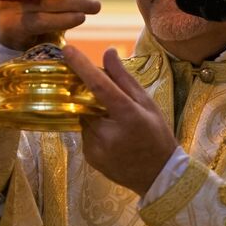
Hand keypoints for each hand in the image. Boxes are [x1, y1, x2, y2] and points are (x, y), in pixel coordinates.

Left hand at [62, 46, 177, 196]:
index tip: (67, 50)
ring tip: (116, 126)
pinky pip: (85, 134)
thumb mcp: (147, 104)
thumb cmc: (156, 135)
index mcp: (127, 115)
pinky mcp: (90, 157)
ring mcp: (97, 147)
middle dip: (92, 97)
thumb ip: (124, 78)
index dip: (81, 66)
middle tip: (110, 104)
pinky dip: (94, 131)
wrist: (158, 175)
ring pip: (85, 118)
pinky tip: (113, 140)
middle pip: (87, 102)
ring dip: (94, 115)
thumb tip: (108, 52)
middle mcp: (108, 132)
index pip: (99, 85)